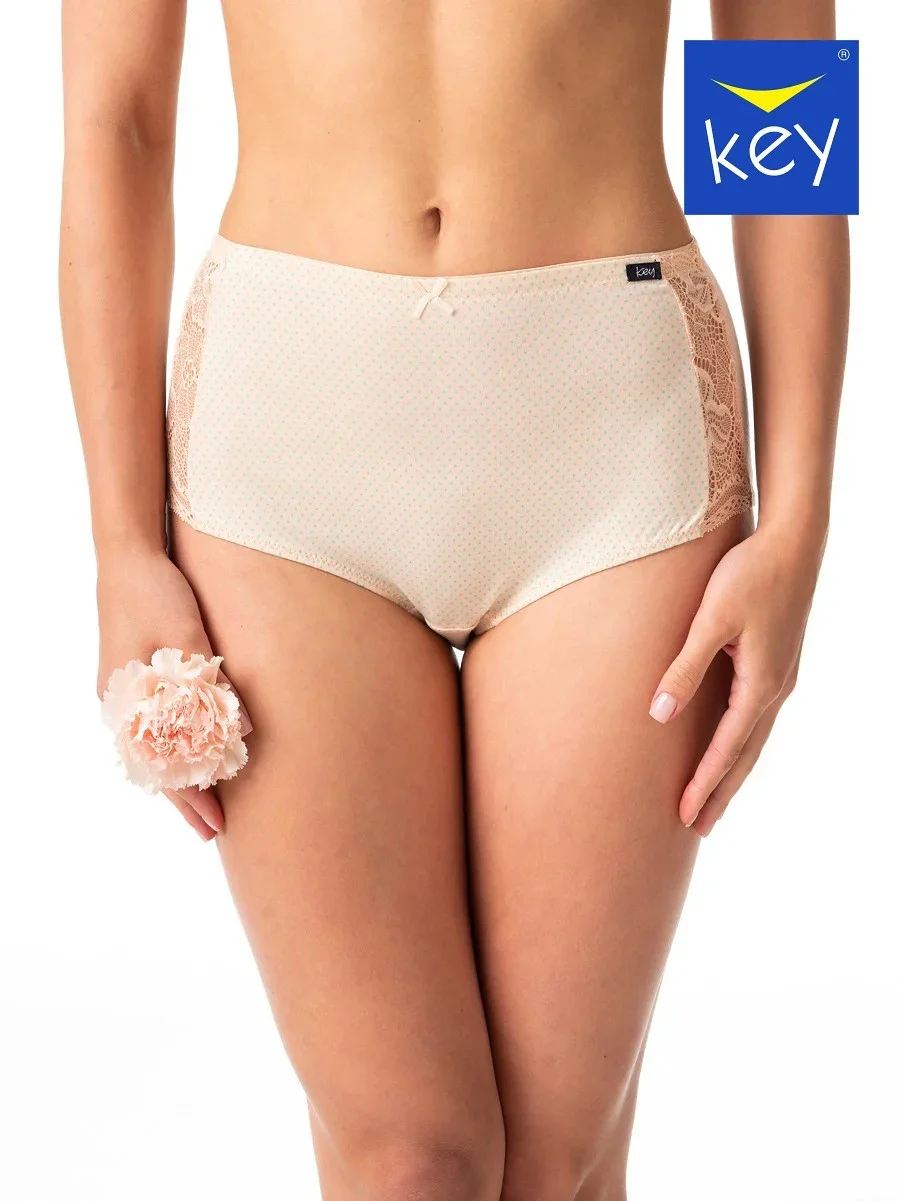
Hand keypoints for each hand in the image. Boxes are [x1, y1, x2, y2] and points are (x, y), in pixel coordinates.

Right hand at [96, 548, 225, 840]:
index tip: (215, 827)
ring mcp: (123, 693)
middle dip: (185, 799)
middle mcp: (120, 705)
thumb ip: (209, 684)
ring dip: (177, 777)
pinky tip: (187, 758)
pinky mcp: (132, 679)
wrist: (128, 555)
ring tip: (203, 807)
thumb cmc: (157, 593)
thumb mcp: (188, 638)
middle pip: (154, 766)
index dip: (191, 798)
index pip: (162, 767)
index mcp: (128, 701)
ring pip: (152, 749)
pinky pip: (152, 729)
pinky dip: (171, 749)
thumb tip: (238, 731)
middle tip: (213, 833)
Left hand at [649, 524, 824, 835]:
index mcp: (760, 684)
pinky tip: (729, 747)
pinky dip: (741, 743)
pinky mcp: (777, 663)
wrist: (794, 541)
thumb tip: (659, 715)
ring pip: (753, 739)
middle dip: (721, 793)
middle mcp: (775, 688)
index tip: (683, 815)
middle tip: (697, 828)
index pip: (726, 748)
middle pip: (745, 755)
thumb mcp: (711, 619)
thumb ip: (685, 667)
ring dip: (732, 772)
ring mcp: (780, 677)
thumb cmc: (749, 574)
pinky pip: (756, 717)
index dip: (704, 783)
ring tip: (712, 800)